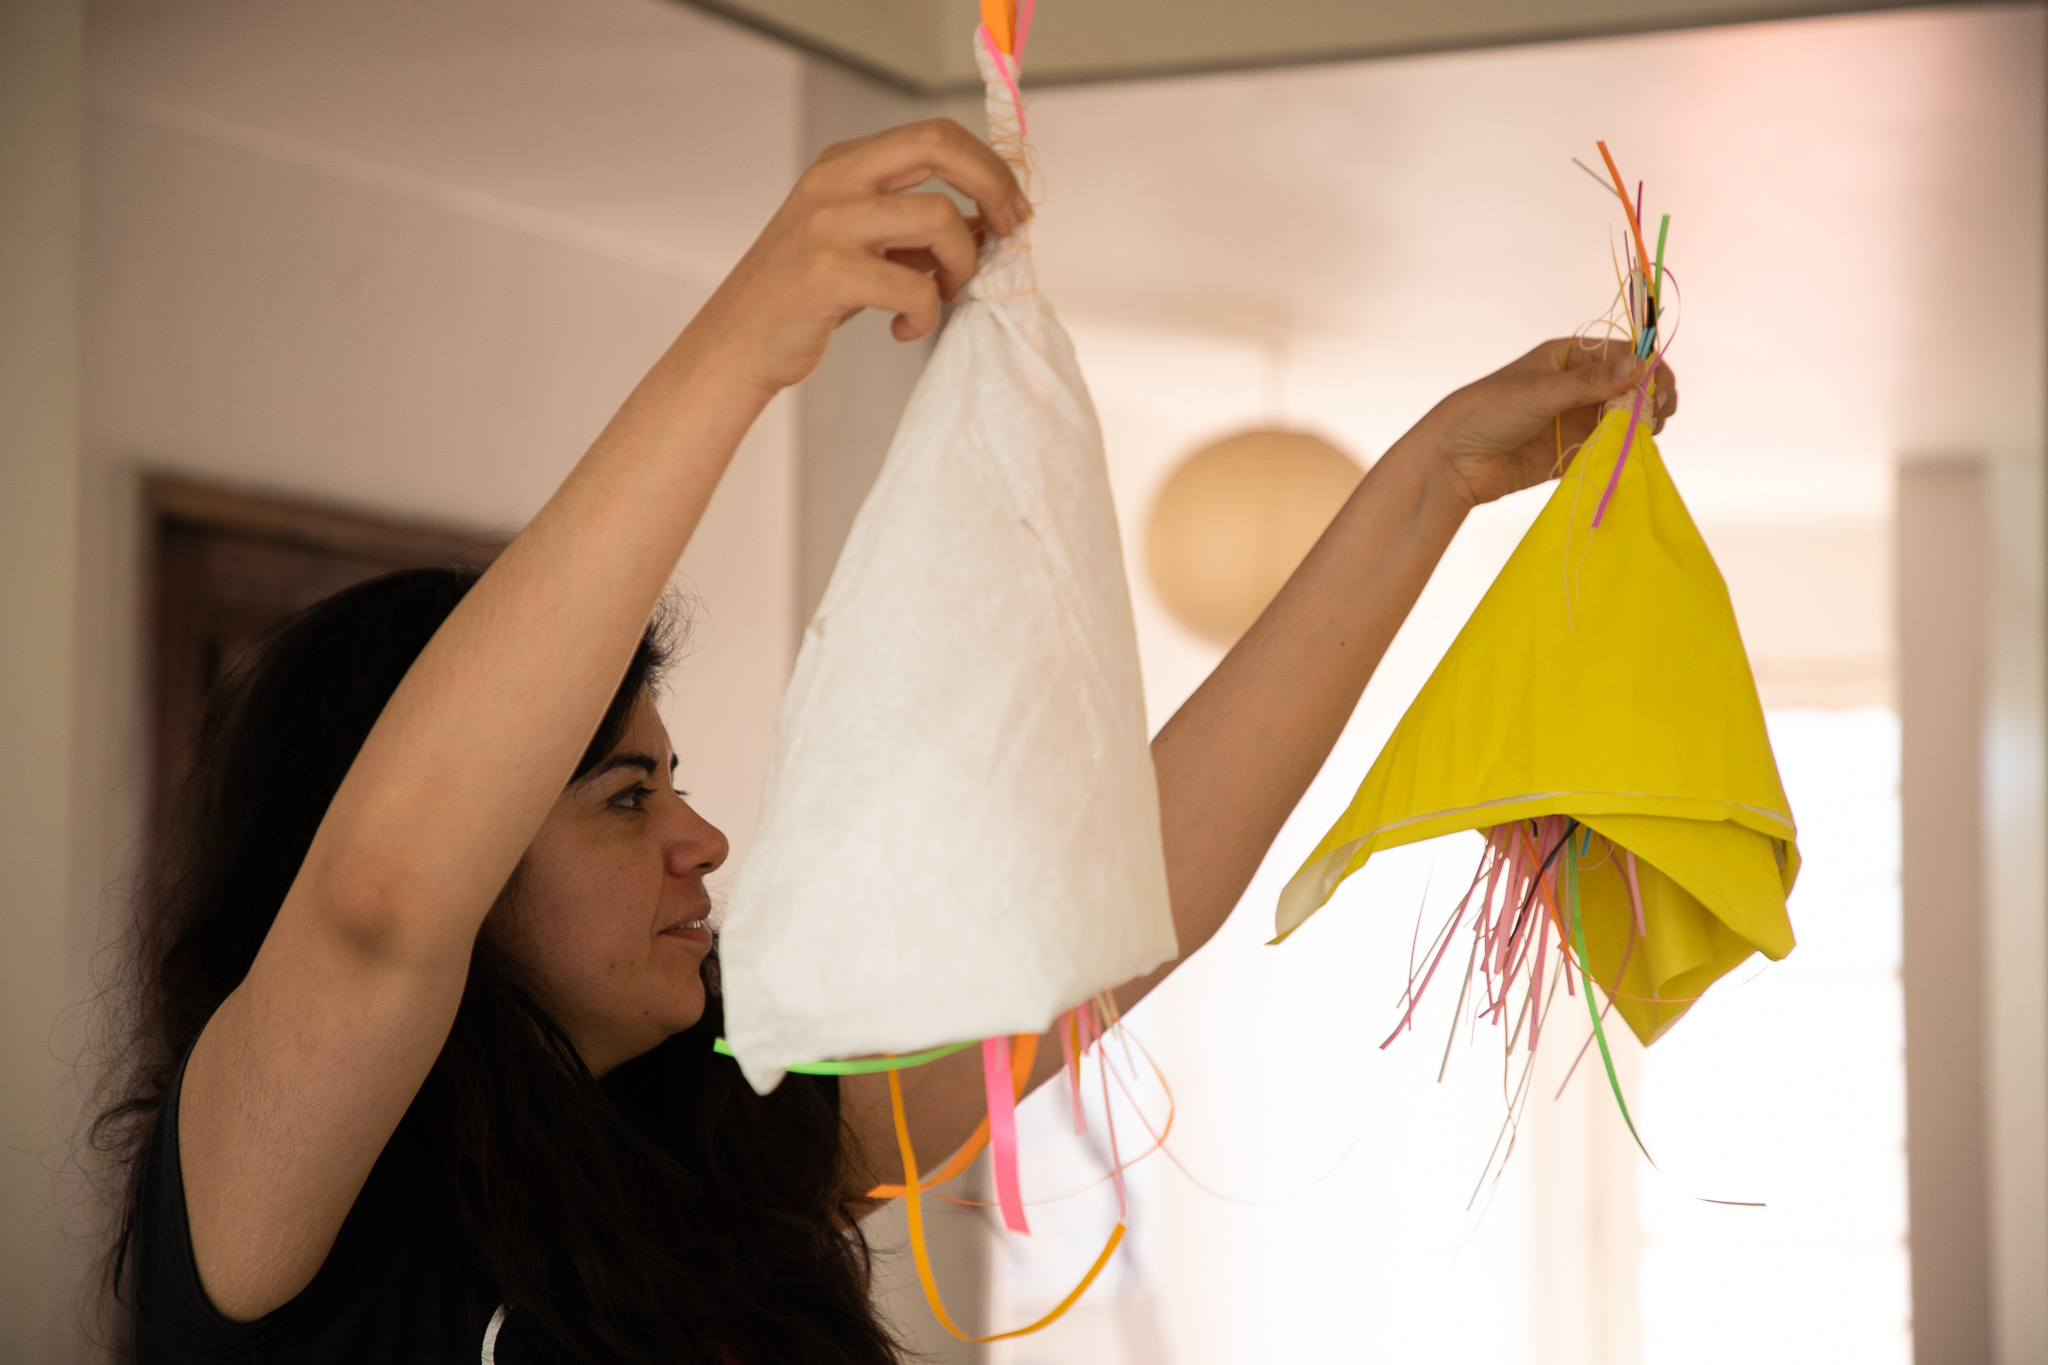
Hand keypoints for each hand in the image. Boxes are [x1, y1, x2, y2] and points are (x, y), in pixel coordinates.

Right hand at [677, 119, 1029, 397]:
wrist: (734, 346)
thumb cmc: (802, 300)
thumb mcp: (859, 247)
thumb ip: (913, 230)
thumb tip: (988, 224)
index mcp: (843, 165)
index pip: (933, 135)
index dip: (987, 167)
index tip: (1011, 209)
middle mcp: (834, 181)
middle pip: (939, 147)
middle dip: (993, 187)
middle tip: (1009, 233)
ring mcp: (829, 224)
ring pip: (939, 219)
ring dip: (961, 266)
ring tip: (942, 296)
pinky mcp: (828, 273)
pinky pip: (916, 286)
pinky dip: (925, 313)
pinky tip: (903, 329)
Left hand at [1413, 337, 1678, 510]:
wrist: (1453, 461)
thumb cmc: (1487, 412)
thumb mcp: (1539, 392)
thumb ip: (1589, 384)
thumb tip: (1639, 366)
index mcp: (1569, 357)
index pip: (1623, 354)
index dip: (1648, 367)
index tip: (1660, 387)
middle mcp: (1579, 386)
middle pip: (1633, 386)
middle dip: (1652, 396)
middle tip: (1660, 413)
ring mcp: (1579, 419)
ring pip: (1628, 417)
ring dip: (1644, 424)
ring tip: (1646, 433)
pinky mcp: (1577, 451)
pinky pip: (1612, 447)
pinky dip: (1627, 449)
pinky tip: (1633, 452)